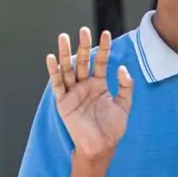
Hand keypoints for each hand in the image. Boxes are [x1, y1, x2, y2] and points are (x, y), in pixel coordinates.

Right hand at [47, 27, 132, 161]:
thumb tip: (122, 68)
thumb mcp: (124, 105)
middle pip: (82, 62)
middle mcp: (84, 86)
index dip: (103, 48)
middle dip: (83, 46)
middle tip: (83, 30)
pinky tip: (52, 58)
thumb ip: (126, 86)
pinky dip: (54, 72)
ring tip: (63, 37)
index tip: (105, 33)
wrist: (101, 146)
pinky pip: (58, 85)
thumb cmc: (112, 128)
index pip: (100, 62)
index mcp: (99, 85)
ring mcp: (73, 93)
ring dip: (65, 53)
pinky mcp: (63, 103)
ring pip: (68, 69)